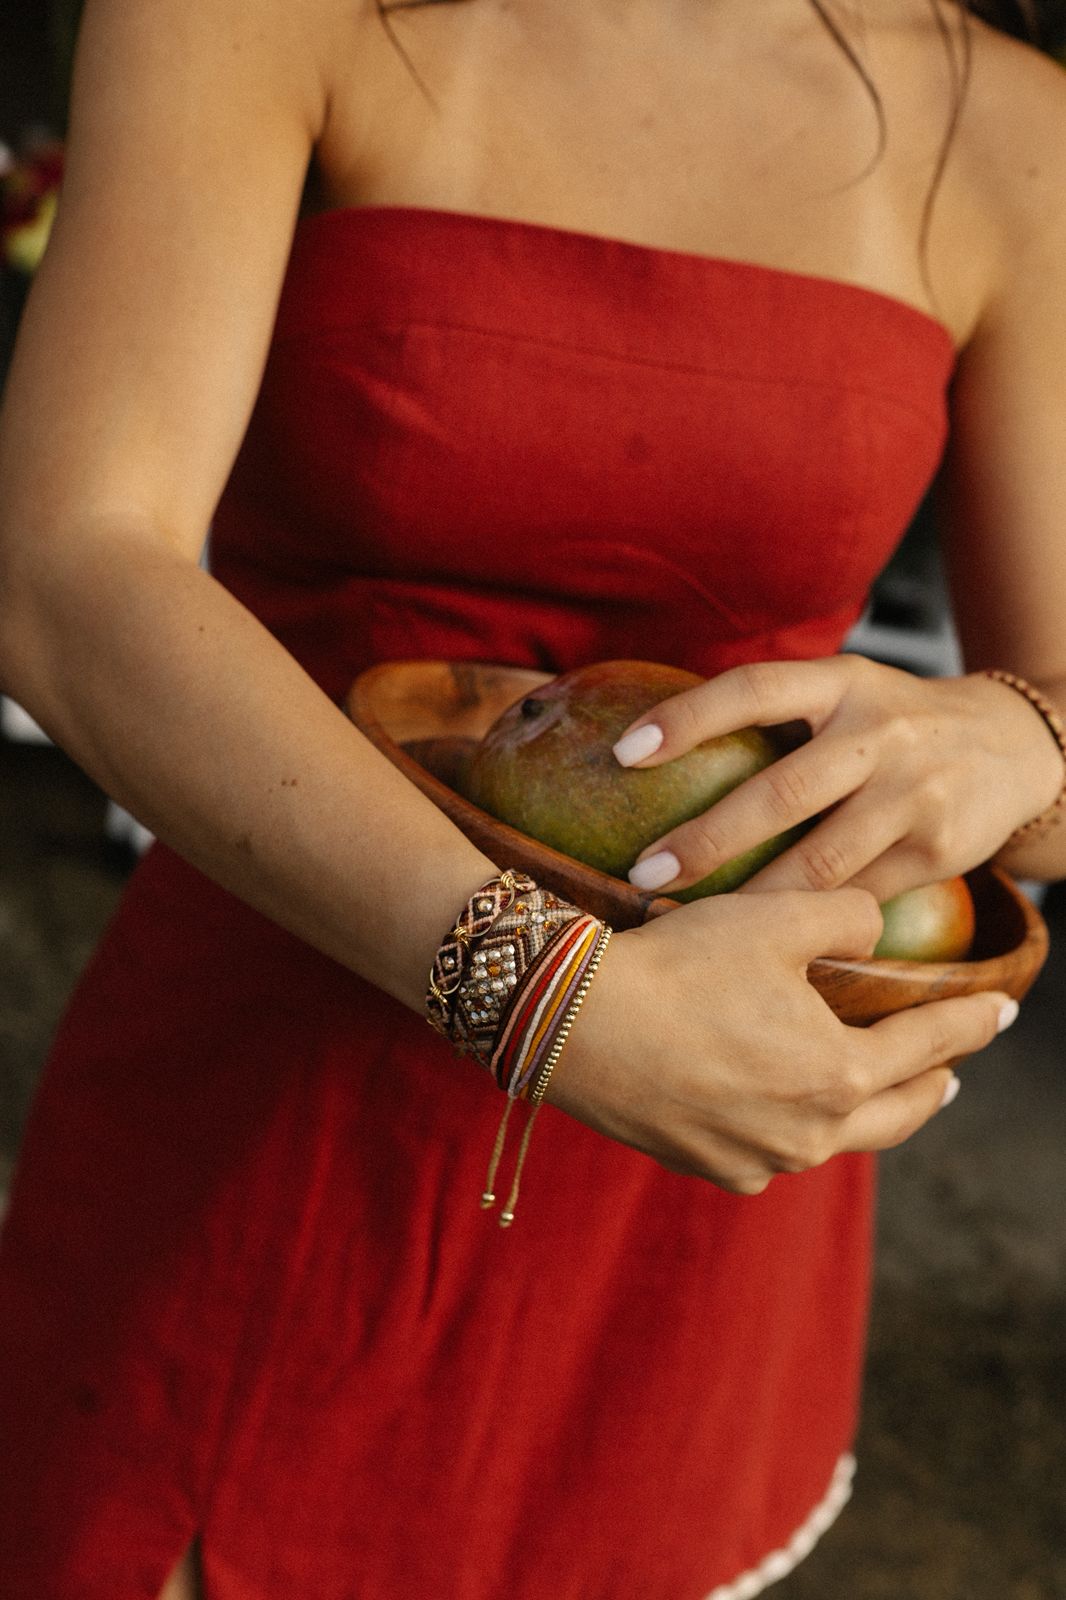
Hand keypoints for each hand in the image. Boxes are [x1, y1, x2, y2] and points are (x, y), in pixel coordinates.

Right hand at [546, 888, 1014, 1194]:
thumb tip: (877, 934)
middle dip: (932, 1087)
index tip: (1003, 1011)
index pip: (930, 1047)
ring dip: (862, 1111)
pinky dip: (792, 1127)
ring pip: (832, 1139)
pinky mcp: (704, 1166)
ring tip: (872, 1088)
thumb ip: (849, 917)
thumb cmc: (678, 963)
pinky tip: (782, 1109)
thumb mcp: (775, 918)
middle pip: (896, 1115)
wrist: (572, 1020)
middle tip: (954, 1070)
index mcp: (838, 1075)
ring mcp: (754, 1160)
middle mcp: (806, 1134)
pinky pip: (769, 1151)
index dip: (970, 1023)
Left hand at [612, 656, 1063, 901]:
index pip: (754, 690)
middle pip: (781, 792)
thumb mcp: (844, 692)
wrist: (1013, 745)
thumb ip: (776, 714)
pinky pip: (858, 897)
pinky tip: (761, 942)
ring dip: (749, 898)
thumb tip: (651, 745)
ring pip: (819, 861)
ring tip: (691, 918)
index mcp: (840, 684)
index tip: (624, 753)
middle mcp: (878, 733)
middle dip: (707, 839)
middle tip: (643, 872)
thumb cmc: (892, 722)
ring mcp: (912, 793)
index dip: (688, 718)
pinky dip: (807, 924)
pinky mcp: (936, 849)